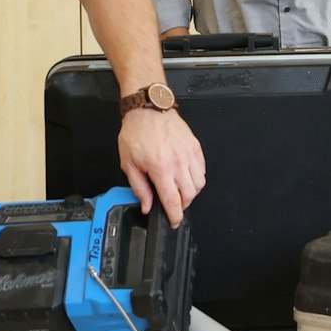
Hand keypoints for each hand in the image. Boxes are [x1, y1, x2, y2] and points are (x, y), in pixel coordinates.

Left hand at [119, 108, 205, 225]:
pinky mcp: (195, 147)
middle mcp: (178, 162)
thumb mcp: (128, 163)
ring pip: (199, 185)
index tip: (174, 221)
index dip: (175, 216)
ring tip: (179, 191)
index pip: (173, 201)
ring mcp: (189, 154)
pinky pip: (202, 170)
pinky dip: (196, 179)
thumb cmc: (137, 132)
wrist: (148, 108)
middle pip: (189, 196)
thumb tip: (147, 205)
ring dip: (190, 193)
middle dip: (182, 206)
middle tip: (173, 205)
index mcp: (160, 168)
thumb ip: (139, 187)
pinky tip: (186, 177)